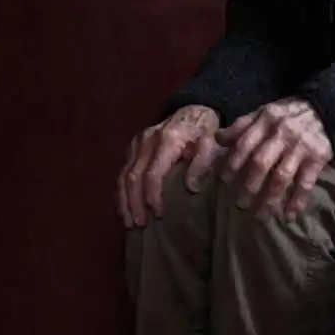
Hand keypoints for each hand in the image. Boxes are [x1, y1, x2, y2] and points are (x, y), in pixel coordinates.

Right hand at [118, 105, 220, 228]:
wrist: (192, 110)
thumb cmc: (204, 130)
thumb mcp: (212, 142)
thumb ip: (203, 162)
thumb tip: (192, 188)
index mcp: (166, 140)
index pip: (152, 174)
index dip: (152, 197)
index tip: (158, 215)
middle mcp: (146, 141)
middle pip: (132, 177)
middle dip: (134, 203)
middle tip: (140, 225)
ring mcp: (136, 143)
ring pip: (123, 176)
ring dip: (124, 201)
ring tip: (130, 222)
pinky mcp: (132, 147)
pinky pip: (123, 172)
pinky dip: (122, 192)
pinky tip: (125, 208)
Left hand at [216, 98, 332, 221]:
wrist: (327, 109)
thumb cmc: (290, 114)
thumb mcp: (265, 112)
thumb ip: (242, 125)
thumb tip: (217, 138)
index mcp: (266, 120)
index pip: (244, 144)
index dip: (232, 163)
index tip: (223, 181)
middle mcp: (282, 133)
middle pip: (260, 163)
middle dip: (248, 186)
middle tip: (240, 205)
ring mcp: (301, 146)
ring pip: (281, 177)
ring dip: (269, 200)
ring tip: (260, 217)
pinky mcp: (318, 158)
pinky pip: (305, 183)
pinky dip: (297, 201)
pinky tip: (289, 216)